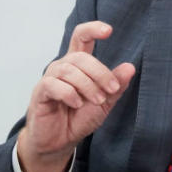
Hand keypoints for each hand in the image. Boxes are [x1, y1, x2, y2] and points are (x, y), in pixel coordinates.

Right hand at [18, 21, 135, 171]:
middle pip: (81, 56)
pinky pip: (53, 84)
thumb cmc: (79, 119)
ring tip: (96, 100)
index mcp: (78, 65)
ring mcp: (50, 79)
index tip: (108, 30)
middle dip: (100, 72)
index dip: (92, 29)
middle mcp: (63, 67)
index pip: (81, 38)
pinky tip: (77, 104)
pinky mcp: (40, 93)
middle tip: (110, 90)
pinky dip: (69, 93)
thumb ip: (115, 86)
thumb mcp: (104, 102)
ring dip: (87, 85)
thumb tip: (130, 67)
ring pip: (69, 70)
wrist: (60, 142)